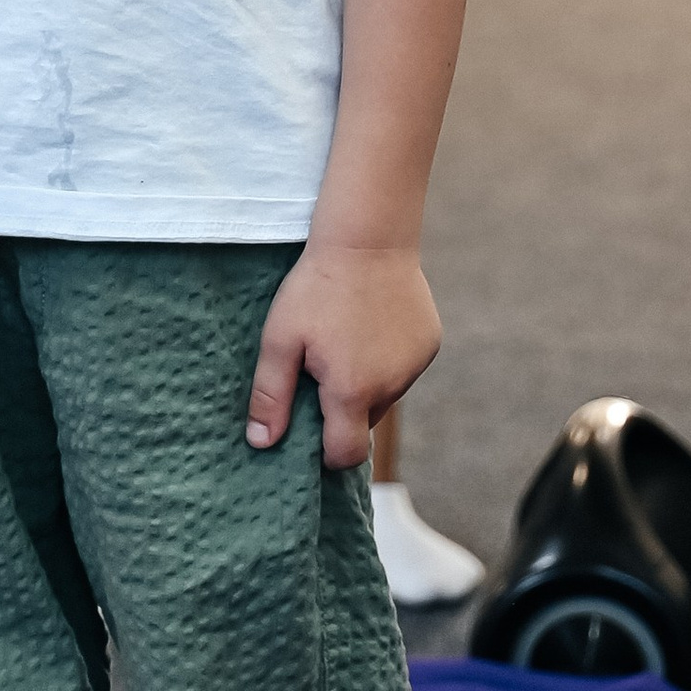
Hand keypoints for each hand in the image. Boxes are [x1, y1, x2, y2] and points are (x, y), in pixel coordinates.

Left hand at [246, 241, 440, 469]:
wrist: (367, 237)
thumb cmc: (317, 287)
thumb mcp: (280, 338)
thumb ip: (271, 395)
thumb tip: (261, 443)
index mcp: (352, 391)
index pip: (345, 454)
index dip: (326, 451)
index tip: (311, 428)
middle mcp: (391, 386)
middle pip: (365, 422)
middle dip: (344, 408)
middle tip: (322, 368)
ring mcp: (415, 365)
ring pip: (386, 394)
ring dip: (367, 382)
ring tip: (347, 340)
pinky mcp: (430, 344)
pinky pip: (405, 368)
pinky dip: (389, 359)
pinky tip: (372, 325)